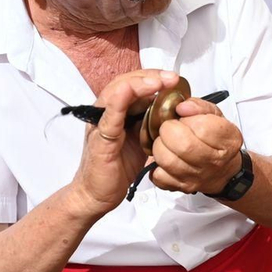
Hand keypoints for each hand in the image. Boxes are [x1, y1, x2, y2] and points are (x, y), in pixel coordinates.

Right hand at [69, 70, 176, 216]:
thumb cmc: (117, 168)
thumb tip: (174, 111)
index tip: (174, 79)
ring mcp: (100, 123)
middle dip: (150, 76)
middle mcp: (106, 112)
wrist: (97, 194)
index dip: (154, 78)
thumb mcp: (141, 141)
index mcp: (118, 112)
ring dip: (138, 84)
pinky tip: (128, 92)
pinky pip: (108, 116)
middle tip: (171, 78)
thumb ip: (151, 124)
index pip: (134, 85)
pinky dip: (118, 101)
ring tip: (158, 82)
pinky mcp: (99, 139)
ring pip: (116, 93)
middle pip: (126, 83)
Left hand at [150, 98, 244, 195]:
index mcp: (227, 141)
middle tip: (170, 128)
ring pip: (167, 161)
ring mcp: (197, 177)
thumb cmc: (217, 140)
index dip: (188, 119)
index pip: (203, 128)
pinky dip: (155, 165)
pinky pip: (159, 176)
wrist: (222, 171)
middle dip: (169, 130)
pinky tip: (164, 157)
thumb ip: (198, 106)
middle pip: (184, 145)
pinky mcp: (181, 187)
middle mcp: (214, 161)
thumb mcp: (214, 116)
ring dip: (160, 146)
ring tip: (165, 142)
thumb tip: (181, 107)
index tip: (185, 118)